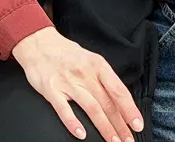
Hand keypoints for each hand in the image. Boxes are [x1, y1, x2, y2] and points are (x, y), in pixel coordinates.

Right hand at [11, 26, 144, 141]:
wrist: (38, 42)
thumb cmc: (66, 53)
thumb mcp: (90, 58)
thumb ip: (103, 78)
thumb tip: (119, 100)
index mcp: (97, 64)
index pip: (118, 90)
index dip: (129, 109)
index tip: (137, 124)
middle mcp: (84, 73)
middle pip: (107, 103)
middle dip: (120, 125)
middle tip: (128, 139)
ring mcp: (67, 82)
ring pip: (91, 108)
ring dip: (104, 127)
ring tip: (113, 140)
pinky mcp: (51, 89)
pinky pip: (64, 109)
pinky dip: (73, 123)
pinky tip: (81, 134)